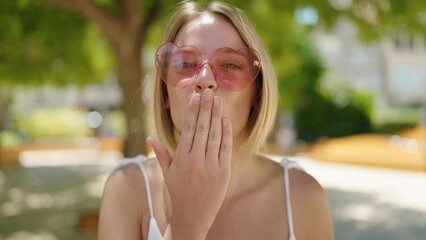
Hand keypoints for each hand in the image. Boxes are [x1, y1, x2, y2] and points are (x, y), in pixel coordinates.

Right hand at [147, 89, 231, 238]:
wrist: (193, 217)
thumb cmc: (178, 194)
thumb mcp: (167, 174)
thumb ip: (162, 154)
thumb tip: (150, 138)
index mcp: (181, 159)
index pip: (188, 129)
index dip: (193, 111)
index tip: (195, 97)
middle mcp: (196, 161)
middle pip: (202, 128)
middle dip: (205, 108)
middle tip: (208, 91)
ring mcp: (211, 166)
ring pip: (215, 135)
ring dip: (217, 116)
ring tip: (217, 100)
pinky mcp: (224, 172)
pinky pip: (225, 148)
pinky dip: (226, 133)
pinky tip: (225, 120)